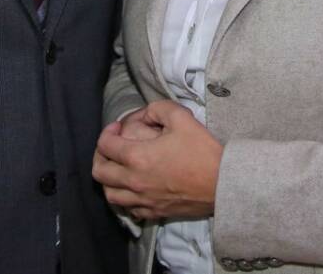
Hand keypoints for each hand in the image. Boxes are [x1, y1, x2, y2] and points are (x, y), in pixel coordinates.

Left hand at [93, 100, 222, 220]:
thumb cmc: (202, 151)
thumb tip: (145, 113)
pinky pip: (128, 209)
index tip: (117, 127)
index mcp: (137, 157)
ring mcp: (142, 200)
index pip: (105, 145)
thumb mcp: (182, 118)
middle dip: (100, 156)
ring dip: (109, 180)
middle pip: (100, 173)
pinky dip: (125, 197)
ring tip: (119, 169)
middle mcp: (134, 182)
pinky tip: (134, 188)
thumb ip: (158, 109)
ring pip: (110, 195)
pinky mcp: (154, 212)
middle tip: (112, 147)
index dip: (107, 132)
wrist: (223, 183)